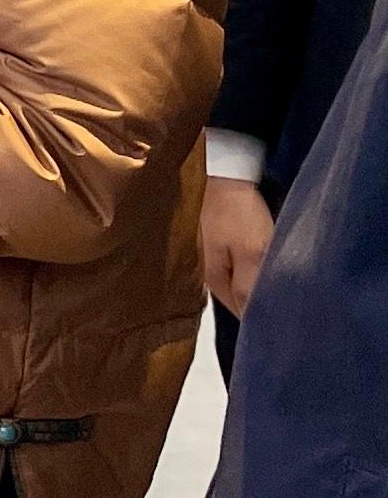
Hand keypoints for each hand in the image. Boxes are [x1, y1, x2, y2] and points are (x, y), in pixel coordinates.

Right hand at [202, 177, 274, 318]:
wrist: (224, 175)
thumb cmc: (239, 215)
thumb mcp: (251, 252)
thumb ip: (250, 287)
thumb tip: (253, 322)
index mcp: (214, 280)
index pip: (241, 313)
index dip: (262, 319)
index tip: (288, 319)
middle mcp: (208, 273)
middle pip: (238, 299)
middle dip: (259, 304)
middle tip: (290, 305)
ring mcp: (211, 258)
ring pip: (238, 283)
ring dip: (257, 287)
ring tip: (281, 289)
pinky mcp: (217, 245)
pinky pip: (237, 268)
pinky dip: (251, 272)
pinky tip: (264, 269)